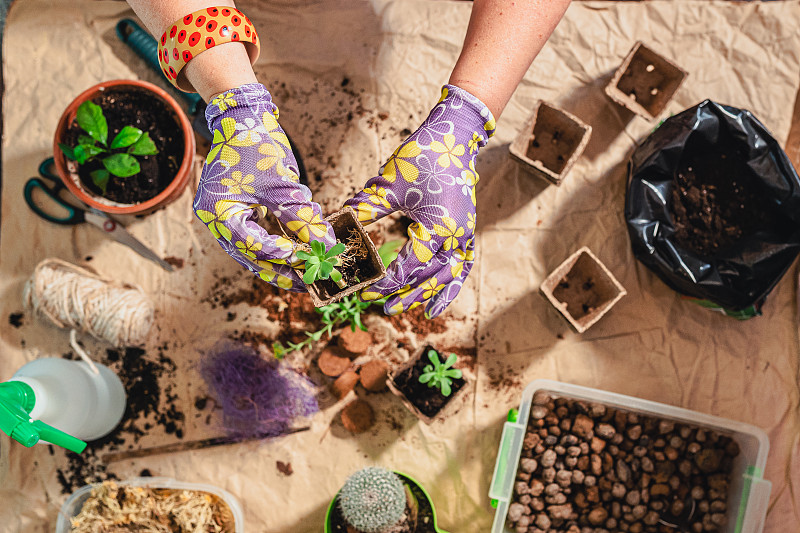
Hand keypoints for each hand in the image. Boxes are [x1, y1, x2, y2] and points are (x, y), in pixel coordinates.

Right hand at [194, 83, 335, 289]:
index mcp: (217, 212)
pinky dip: (278, 244)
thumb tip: (326, 244)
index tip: (310, 261)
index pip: (251, 245)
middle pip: (251, 256)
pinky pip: (258, 236)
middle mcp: (216, 220)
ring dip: (281, 262)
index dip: (282, 255)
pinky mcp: (238, 212)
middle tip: (312, 281)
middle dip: (283, 269)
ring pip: (255, 251)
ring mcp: (225, 217)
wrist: (244, 114)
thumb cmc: (256, 144)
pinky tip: (299, 253)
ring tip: (309, 274)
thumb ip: (301, 216)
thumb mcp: (282, 184)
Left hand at [345, 85, 494, 316]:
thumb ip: (364, 209)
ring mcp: (465, 235)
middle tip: (382, 307)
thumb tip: (334, 225)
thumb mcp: (388, 184)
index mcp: (437, 228)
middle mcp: (456, 237)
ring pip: (448, 276)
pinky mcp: (466, 230)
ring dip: (429, 294)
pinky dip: (452, 284)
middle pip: (429, 277)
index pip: (409, 266)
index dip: (386, 282)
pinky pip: (462, 265)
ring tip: (412, 311)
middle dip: (406, 294)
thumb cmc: (422, 157)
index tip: (364, 290)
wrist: (454, 135)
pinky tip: (440, 301)